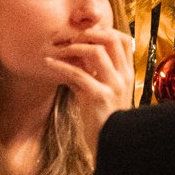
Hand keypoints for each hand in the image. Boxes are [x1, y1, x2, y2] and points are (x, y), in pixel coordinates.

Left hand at [43, 25, 135, 149]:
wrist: (110, 143)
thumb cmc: (103, 118)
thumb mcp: (101, 91)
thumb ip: (92, 73)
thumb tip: (73, 56)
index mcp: (127, 74)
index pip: (123, 40)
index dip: (104, 30)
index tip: (85, 34)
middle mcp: (123, 77)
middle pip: (111, 39)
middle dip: (88, 33)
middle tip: (70, 39)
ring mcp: (113, 86)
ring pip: (95, 51)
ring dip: (73, 47)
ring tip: (58, 51)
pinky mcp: (98, 96)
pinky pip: (77, 73)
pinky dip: (59, 65)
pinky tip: (48, 63)